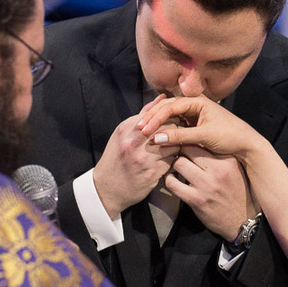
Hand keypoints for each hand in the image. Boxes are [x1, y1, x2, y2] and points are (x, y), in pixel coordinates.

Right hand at [93, 95, 178, 215]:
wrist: (106, 189)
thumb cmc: (116, 158)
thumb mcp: (123, 134)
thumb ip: (143, 116)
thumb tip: (162, 97)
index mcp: (126, 129)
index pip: (157, 114)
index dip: (170, 116)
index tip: (176, 120)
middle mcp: (134, 142)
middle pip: (168, 126)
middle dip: (177, 129)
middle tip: (181, 133)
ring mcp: (143, 158)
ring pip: (173, 144)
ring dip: (177, 146)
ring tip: (176, 148)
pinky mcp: (152, 173)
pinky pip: (172, 162)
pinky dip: (173, 160)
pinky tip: (170, 161)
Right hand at [138, 95, 263, 158]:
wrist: (246, 144)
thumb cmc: (230, 136)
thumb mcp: (204, 136)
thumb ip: (180, 137)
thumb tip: (156, 138)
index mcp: (198, 101)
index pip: (170, 106)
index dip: (155, 117)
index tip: (145, 129)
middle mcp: (194, 104)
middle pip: (166, 107)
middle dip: (152, 117)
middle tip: (138, 129)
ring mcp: (192, 114)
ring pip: (169, 116)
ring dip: (156, 123)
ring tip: (142, 132)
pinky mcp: (193, 125)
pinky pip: (174, 124)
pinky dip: (164, 129)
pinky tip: (154, 136)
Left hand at [165, 146, 257, 240]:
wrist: (242, 220)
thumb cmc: (238, 193)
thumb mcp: (236, 170)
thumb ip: (221, 157)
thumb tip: (200, 142)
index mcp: (228, 161)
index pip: (202, 141)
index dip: (192, 141)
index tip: (189, 145)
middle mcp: (218, 170)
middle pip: (188, 148)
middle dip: (181, 151)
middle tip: (180, 155)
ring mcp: (206, 186)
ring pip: (178, 163)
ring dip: (174, 165)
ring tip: (178, 168)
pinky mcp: (196, 200)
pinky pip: (172, 183)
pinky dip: (170, 180)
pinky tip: (174, 181)